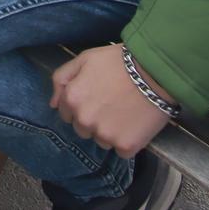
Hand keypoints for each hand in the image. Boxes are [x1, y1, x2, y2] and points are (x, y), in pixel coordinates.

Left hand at [51, 45, 172, 158]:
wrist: (155, 72)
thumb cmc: (119, 62)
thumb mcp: (85, 59)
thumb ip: (62, 78)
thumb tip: (52, 103)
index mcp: (72, 99)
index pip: (66, 113)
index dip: (80, 105)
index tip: (96, 97)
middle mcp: (84, 120)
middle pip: (82, 129)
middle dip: (93, 119)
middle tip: (112, 104)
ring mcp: (105, 135)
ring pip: (101, 140)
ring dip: (109, 131)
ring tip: (125, 112)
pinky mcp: (125, 146)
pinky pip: (120, 150)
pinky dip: (127, 141)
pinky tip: (135, 124)